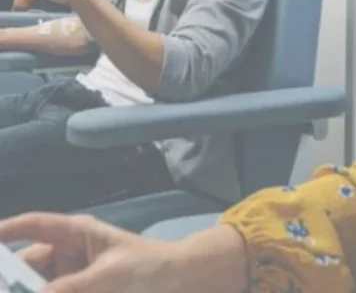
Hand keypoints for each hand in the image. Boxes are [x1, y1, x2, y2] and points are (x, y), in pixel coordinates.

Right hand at [0, 213, 248, 292]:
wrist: (181, 283)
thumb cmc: (148, 269)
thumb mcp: (107, 278)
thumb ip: (67, 290)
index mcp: (77, 234)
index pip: (35, 226)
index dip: (7, 231)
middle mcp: (70, 254)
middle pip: (28, 267)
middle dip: (14, 281)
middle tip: (8, 286)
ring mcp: (74, 277)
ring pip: (40, 285)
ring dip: (30, 289)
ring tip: (20, 291)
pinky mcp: (81, 292)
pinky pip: (56, 292)